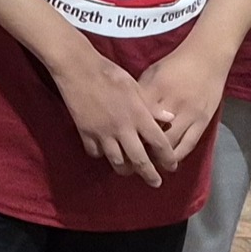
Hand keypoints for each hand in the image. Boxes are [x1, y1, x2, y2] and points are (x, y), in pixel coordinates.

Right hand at [49, 49, 170, 183]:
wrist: (79, 69)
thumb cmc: (110, 74)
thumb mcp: (135, 86)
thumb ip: (151, 106)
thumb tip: (170, 118)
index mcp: (138, 116)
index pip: (159, 143)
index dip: (168, 158)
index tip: (172, 167)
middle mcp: (123, 129)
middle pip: (139, 161)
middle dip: (149, 175)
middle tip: (155, 183)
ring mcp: (103, 133)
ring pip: (117, 162)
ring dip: (126, 170)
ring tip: (130, 172)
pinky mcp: (86, 133)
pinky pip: (95, 153)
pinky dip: (102, 156)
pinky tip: (105, 152)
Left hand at [132, 45, 232, 176]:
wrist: (207, 57)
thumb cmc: (175, 64)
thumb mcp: (151, 74)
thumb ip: (139, 94)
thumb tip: (126, 114)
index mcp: (154, 91)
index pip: (135, 119)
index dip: (125, 134)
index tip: (117, 145)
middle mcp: (170, 105)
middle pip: (150, 136)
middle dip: (139, 151)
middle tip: (131, 162)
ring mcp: (188, 114)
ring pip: (169, 145)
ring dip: (159, 159)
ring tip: (150, 167)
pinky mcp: (203, 121)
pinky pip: (188, 144)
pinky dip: (177, 155)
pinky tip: (170, 162)